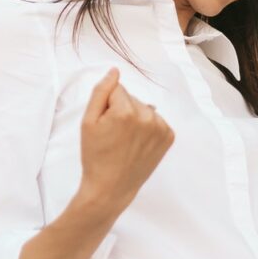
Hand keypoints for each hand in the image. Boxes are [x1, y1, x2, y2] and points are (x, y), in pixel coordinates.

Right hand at [78, 67, 173, 212]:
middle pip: (132, 98)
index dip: (107, 105)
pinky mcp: (169, 137)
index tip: (105, 125)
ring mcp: (161, 127)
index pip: (117, 89)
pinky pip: (156, 121)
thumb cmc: (95, 155)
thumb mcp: (88, 122)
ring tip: (126, 140)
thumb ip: (101, 92)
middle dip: (122, 110)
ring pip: (144, 108)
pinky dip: (148, 128)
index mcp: (126, 111)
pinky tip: (138, 143)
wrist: (111, 187)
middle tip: (114, 135)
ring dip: (136, 118)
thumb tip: (114, 71)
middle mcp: (148, 116)